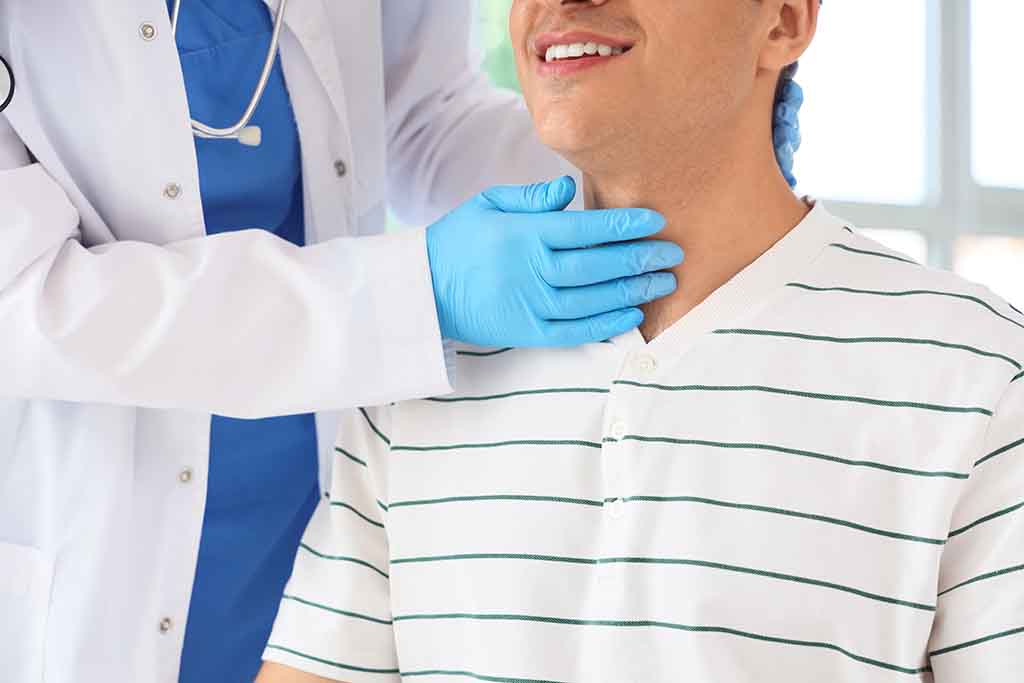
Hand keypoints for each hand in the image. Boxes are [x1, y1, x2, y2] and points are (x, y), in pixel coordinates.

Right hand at [426, 176, 682, 347]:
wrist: (424, 289)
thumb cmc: (459, 240)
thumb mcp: (488, 204)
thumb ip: (531, 197)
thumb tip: (569, 188)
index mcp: (525, 234)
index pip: (586, 229)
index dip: (625, 225)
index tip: (655, 221)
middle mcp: (532, 270)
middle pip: (598, 265)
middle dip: (640, 258)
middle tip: (673, 253)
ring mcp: (531, 305)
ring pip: (593, 298)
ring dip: (633, 290)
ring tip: (663, 282)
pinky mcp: (528, 332)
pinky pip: (576, 331)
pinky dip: (606, 324)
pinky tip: (632, 314)